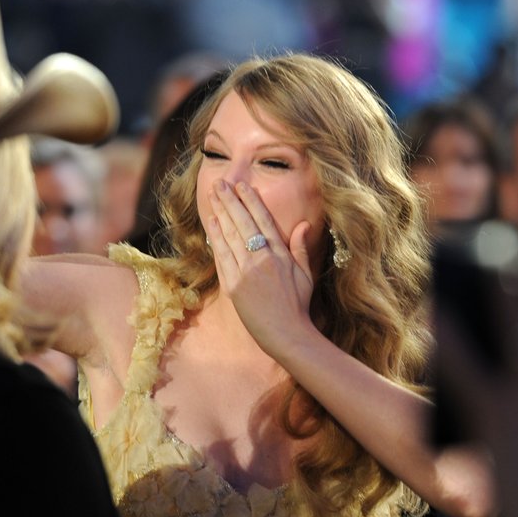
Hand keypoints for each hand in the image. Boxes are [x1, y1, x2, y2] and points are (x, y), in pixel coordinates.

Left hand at [207, 179, 316, 355]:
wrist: (286, 333)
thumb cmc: (298, 306)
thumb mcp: (305, 274)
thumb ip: (300, 248)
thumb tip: (302, 224)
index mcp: (280, 254)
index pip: (263, 221)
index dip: (251, 201)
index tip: (242, 186)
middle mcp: (262, 259)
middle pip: (243, 223)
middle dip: (230, 200)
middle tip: (220, 183)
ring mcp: (245, 272)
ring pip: (230, 235)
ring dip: (220, 213)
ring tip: (213, 195)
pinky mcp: (233, 285)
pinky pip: (222, 256)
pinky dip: (216, 238)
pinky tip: (212, 223)